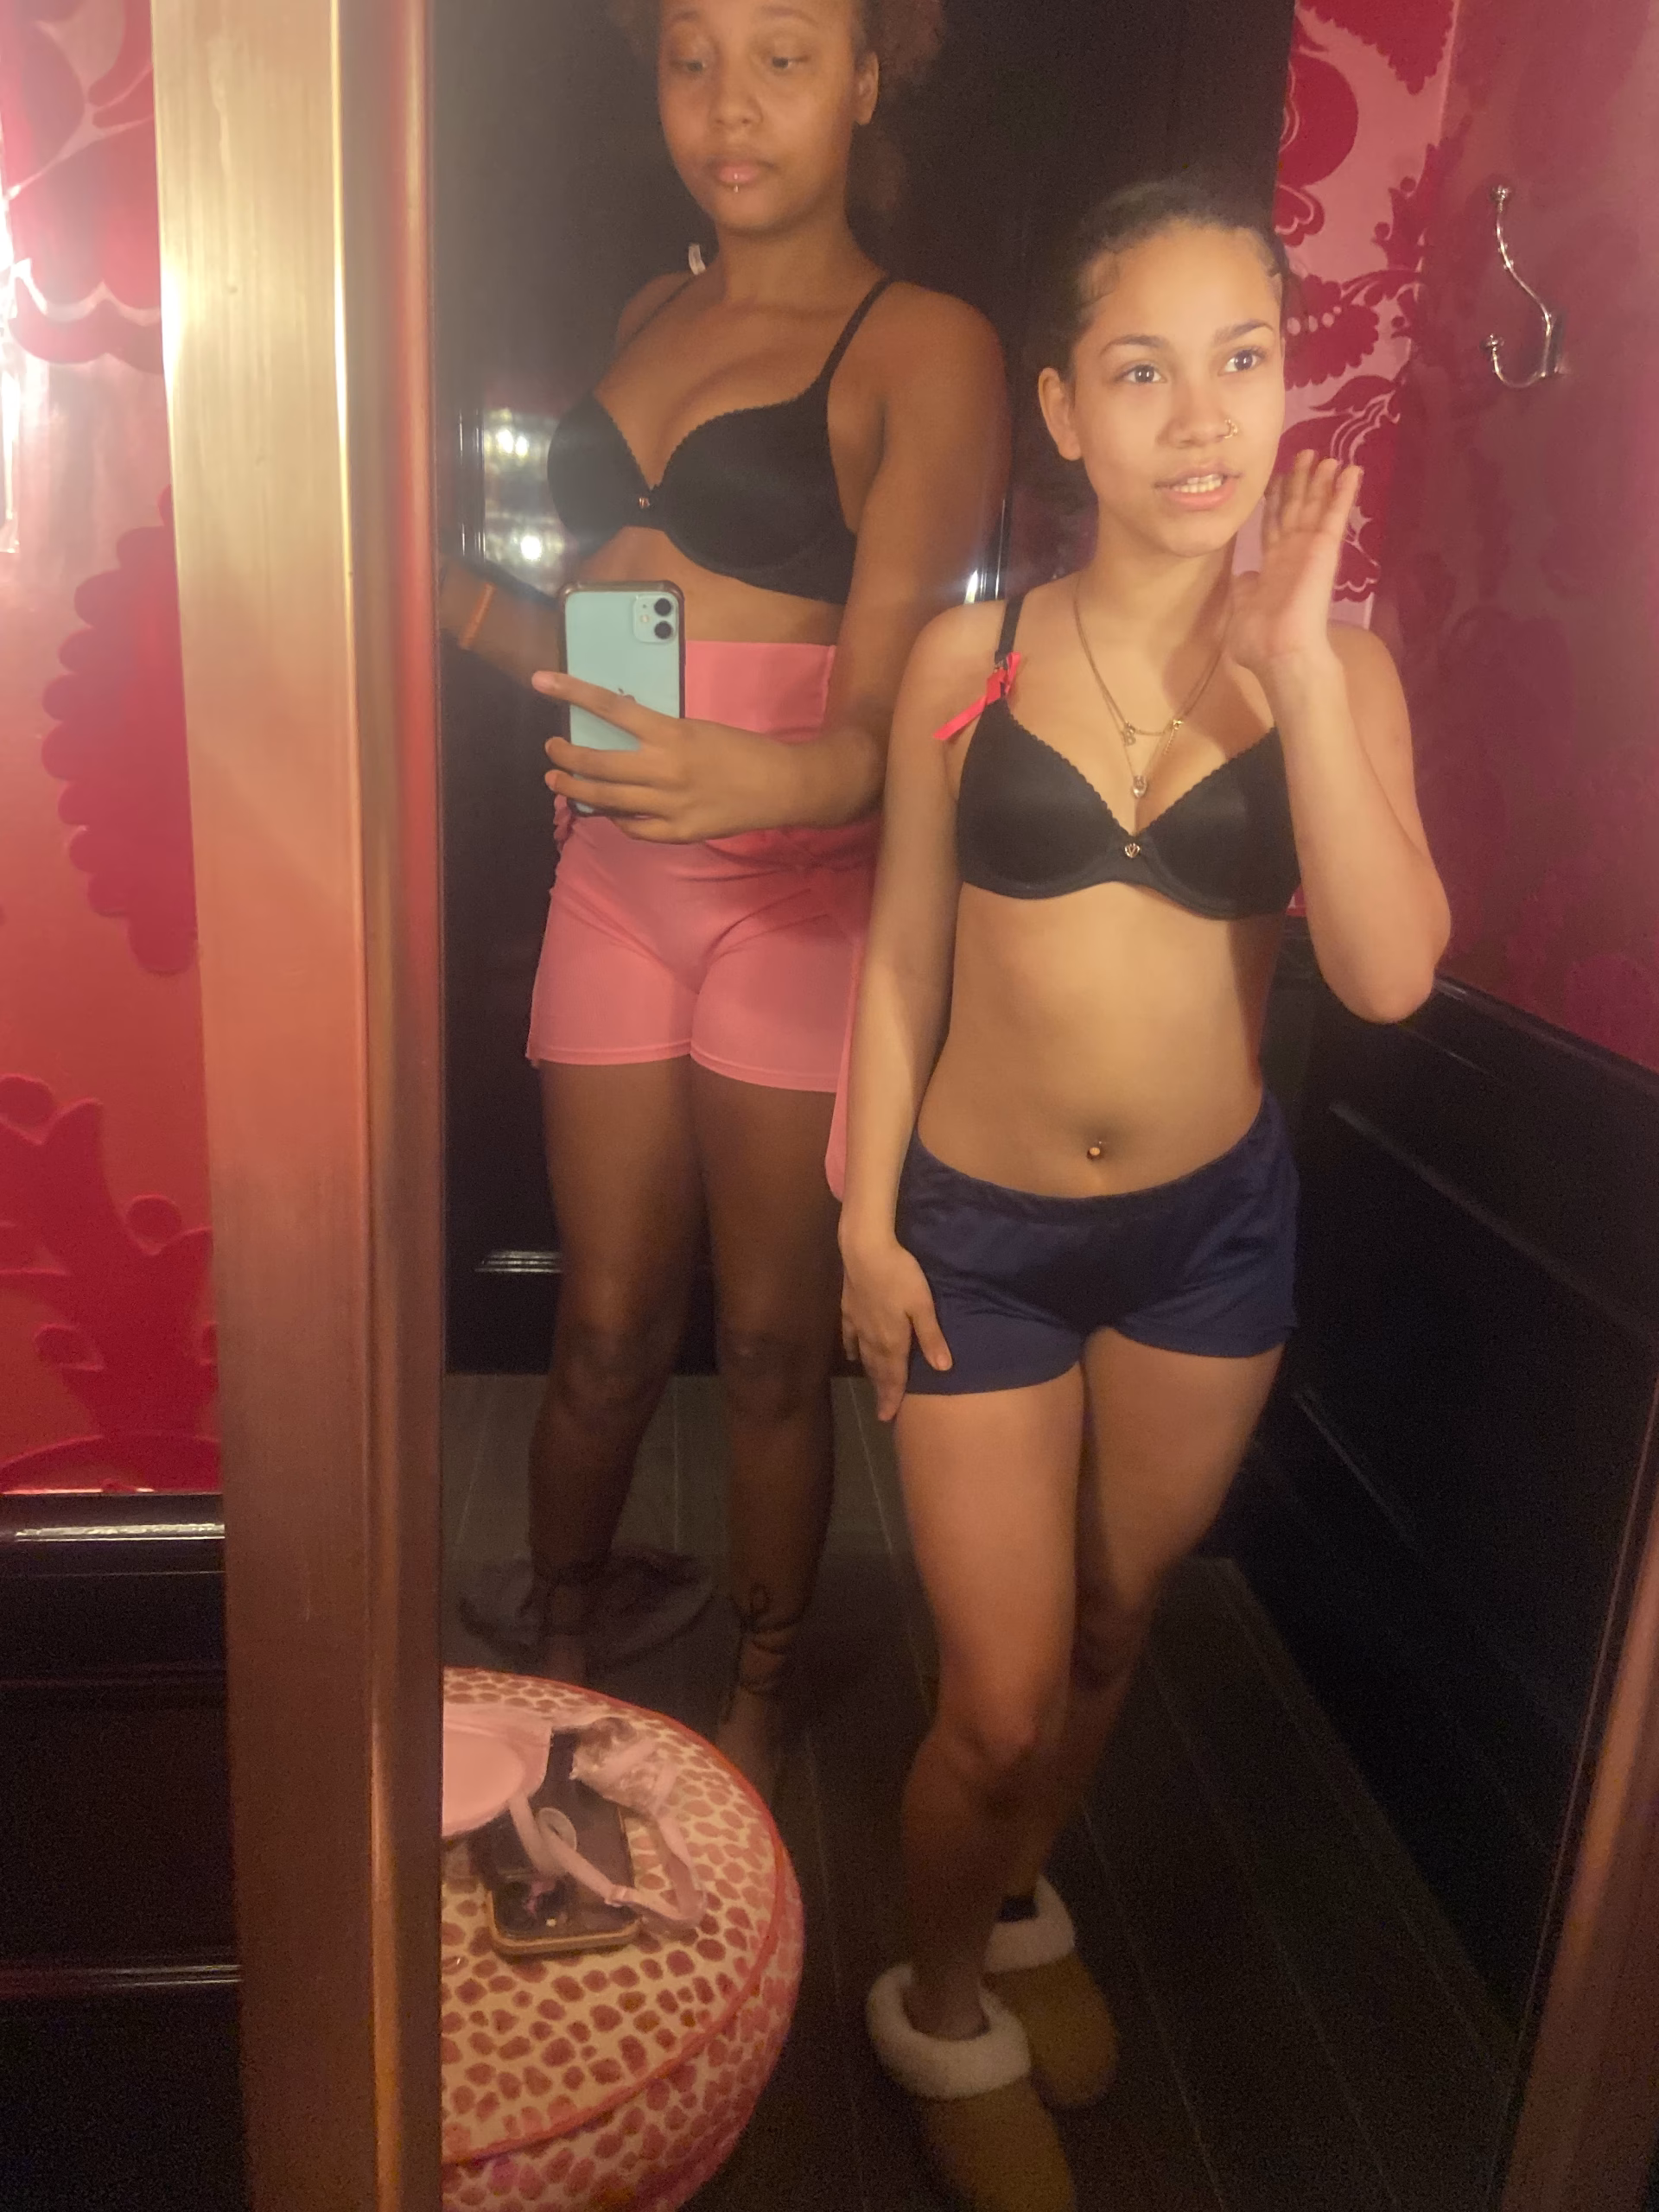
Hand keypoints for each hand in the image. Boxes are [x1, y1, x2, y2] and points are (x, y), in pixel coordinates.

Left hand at [533, 669, 792, 842]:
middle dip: (566, 757)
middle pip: (599, 764)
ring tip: (558, 782)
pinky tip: (610, 813)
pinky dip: (617, 819)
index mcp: (672, 733)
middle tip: (552, 749)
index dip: (572, 692)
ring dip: (576, 790)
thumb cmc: (742, 750)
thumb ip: (659, 735)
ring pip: (608, 800)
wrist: (781, 786)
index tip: (541, 682)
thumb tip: (621, 738)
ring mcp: (670, 805)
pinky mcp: (679, 832)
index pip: (611, 707)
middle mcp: (665, 769)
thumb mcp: (697, 729)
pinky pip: (634, 828)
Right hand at [839, 1237, 950, 1421]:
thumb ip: (931, 1337)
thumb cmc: (900, 1275)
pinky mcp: (849, 1308)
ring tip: (873, 1388)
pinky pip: (849, 1336)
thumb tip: (943, 1369)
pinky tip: (853, 1357)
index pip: (893, 1376)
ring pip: (865, 1356)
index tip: (888, 1418)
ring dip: (870, 1374)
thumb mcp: (923, 1305)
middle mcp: (873, 1338)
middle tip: (882, 1413)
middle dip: (882, 1392)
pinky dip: (852, 1349)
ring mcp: (858, 1323)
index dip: (892, 1397)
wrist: (865, 1250)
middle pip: (878, 1370)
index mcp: (893, 1340)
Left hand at [1230, 452, 1360, 679]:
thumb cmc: (1258, 642)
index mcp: (1270, 570)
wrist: (1280, 654)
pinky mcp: (1325, 550)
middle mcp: (1291, 556)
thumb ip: (1245, 590)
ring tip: (1327, 456)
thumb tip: (1245, 577)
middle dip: (1299, 482)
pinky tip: (1352, 470)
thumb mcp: (1241, 612)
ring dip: (1321, 481)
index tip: (1275, 479)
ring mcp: (1309, 551)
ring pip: (1315, 507)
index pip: (1273, 527)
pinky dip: (1343, 493)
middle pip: (1294, 510)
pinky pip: (1335, 515)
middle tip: (1304, 453)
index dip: (1274, 502)